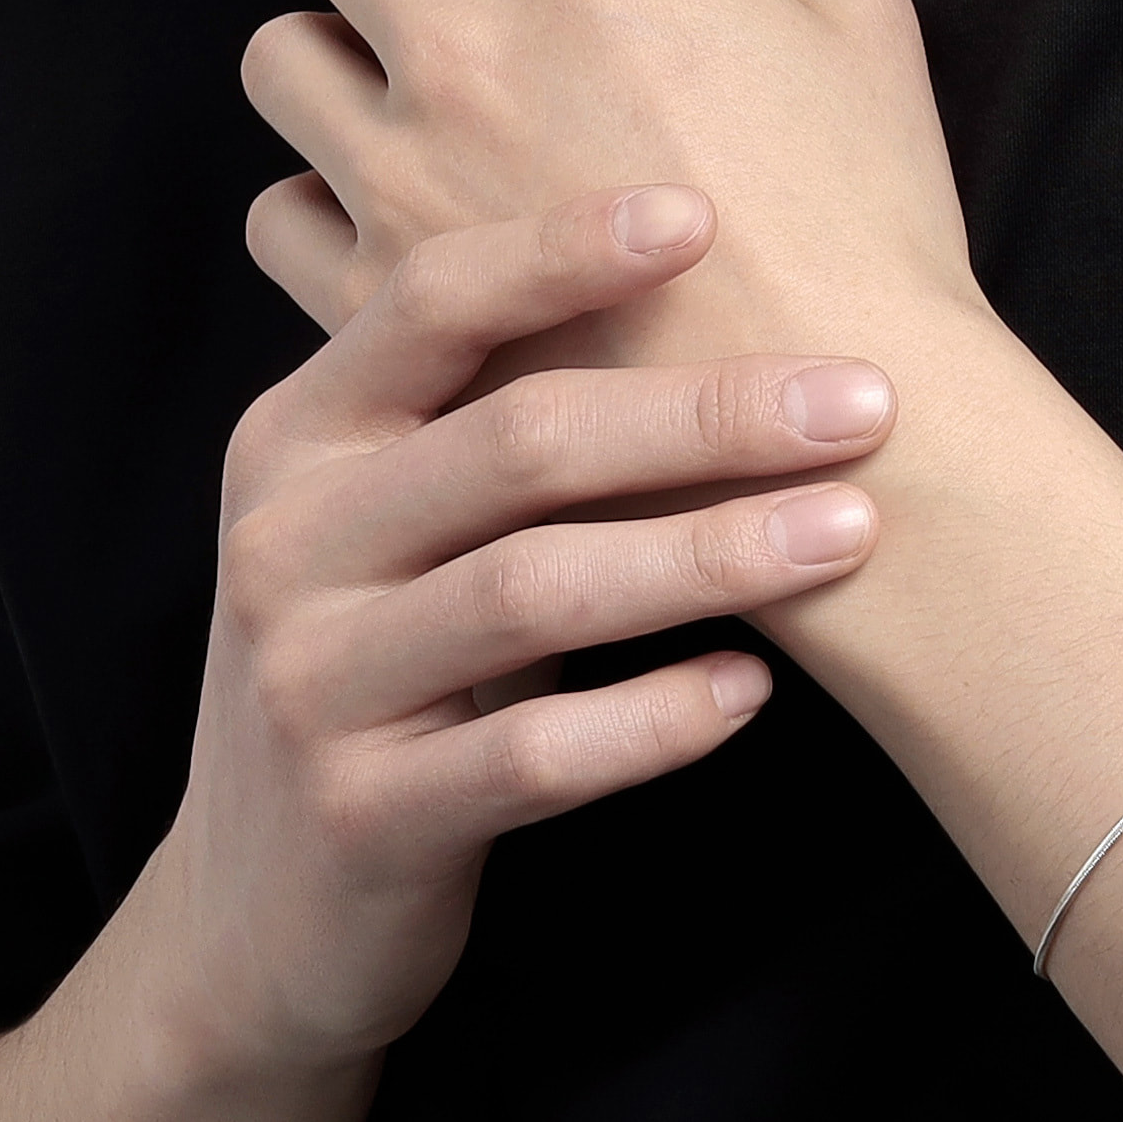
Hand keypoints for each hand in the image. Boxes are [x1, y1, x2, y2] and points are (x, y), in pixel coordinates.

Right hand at [151, 184, 895, 1073]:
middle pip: (517, 440)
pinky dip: (657, 718)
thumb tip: (709, 296)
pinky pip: (536, 754)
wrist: (258, 908)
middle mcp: (286, 541)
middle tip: (863, 400)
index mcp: (298, 436)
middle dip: (706, 413)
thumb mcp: (391, 526)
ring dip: (712, 556)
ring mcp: (312, 683)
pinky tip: (752, 691)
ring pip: (535, 590)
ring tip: (851, 531)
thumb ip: (490, 425)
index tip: (704, 213)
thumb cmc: (383, 668)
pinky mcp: (364, 817)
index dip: (564, 249)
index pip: (428, 303)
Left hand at [241, 0, 991, 374]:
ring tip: (413, 92)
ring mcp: (412, 178)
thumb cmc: (873, 216)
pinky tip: (396, 211)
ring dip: (336, 48)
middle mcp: (471, 43)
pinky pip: (277, 213)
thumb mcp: (856, 11)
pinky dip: (322, 195)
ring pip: (277, 58)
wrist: (852, 424)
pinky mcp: (389, 303)